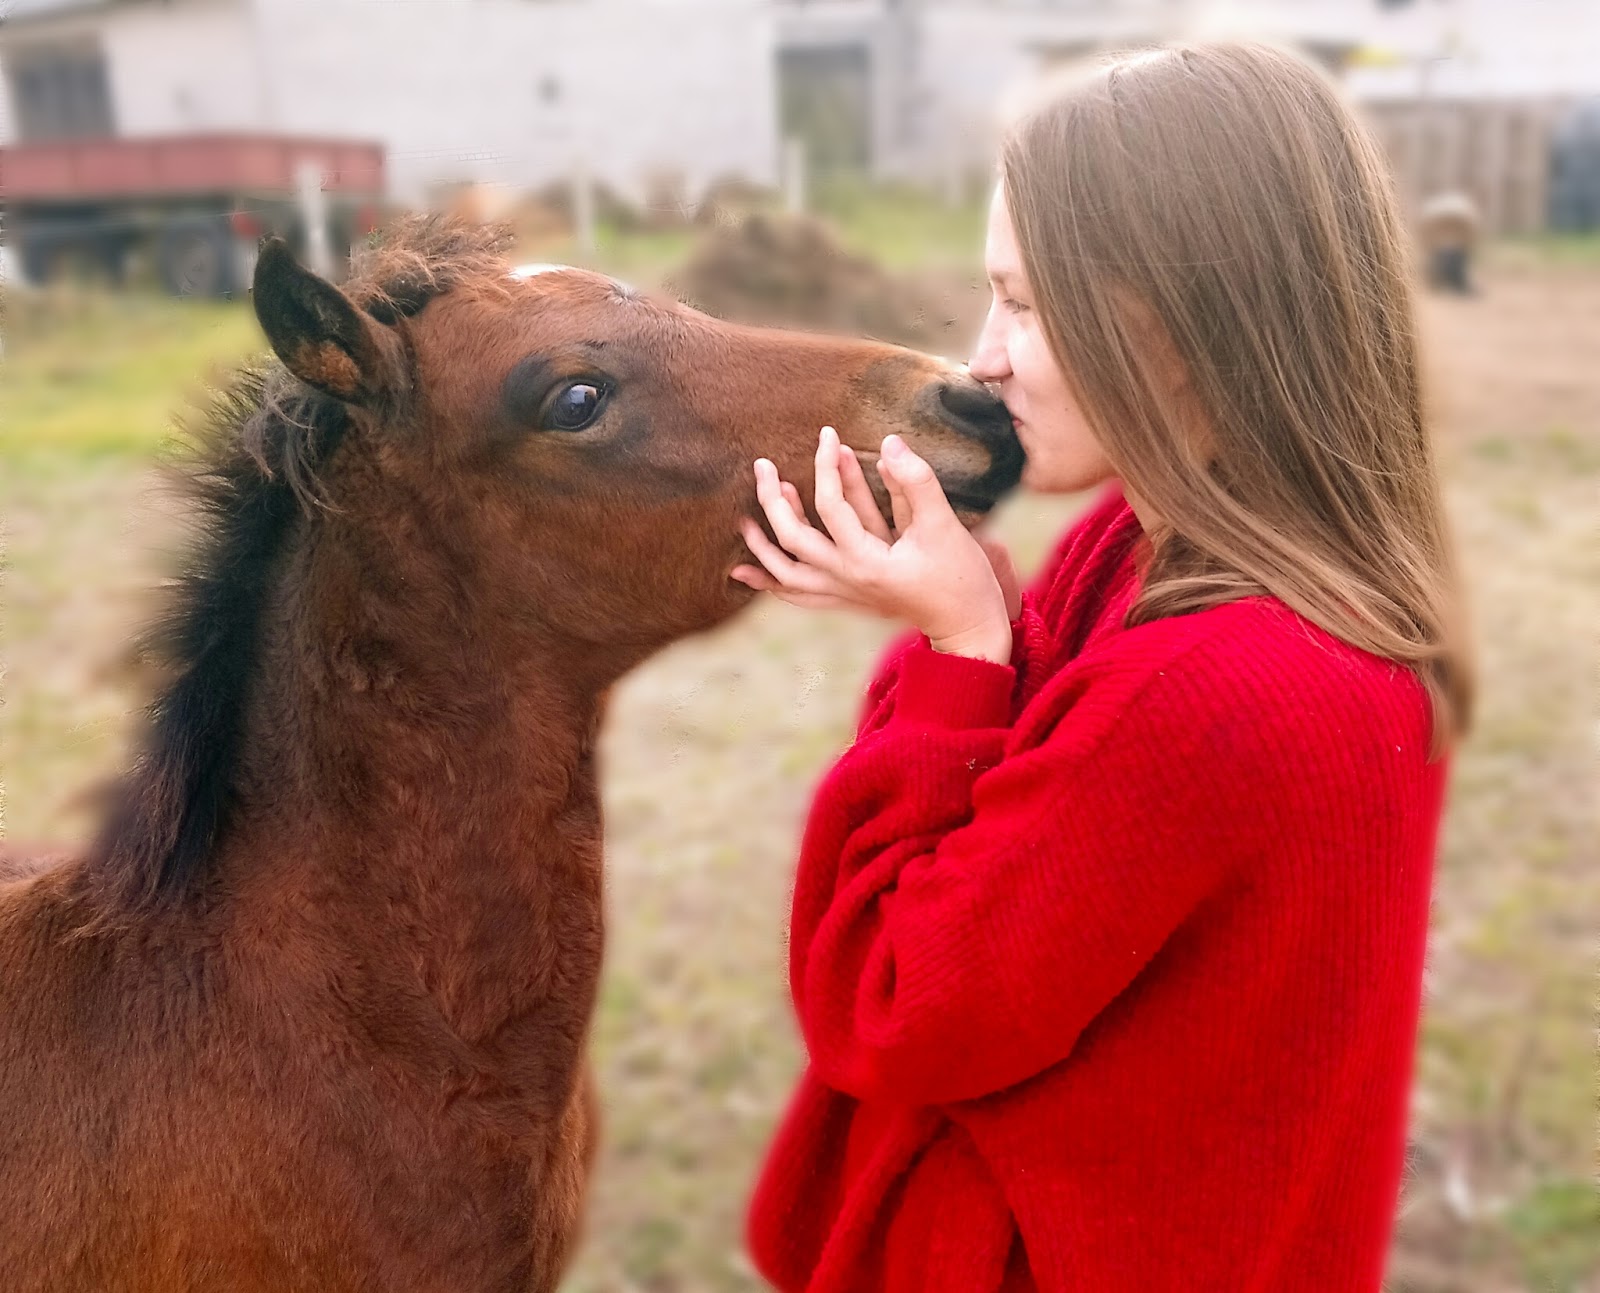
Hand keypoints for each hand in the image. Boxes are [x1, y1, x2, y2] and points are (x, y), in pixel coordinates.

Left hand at [730, 427, 1013, 662]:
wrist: (969, 626)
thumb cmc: (961, 577)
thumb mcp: (943, 525)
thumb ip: (916, 482)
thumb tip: (890, 442)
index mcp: (866, 562)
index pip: (830, 507)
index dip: (826, 466)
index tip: (829, 436)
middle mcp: (847, 581)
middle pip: (793, 540)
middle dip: (773, 501)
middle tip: (762, 466)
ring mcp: (845, 595)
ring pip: (788, 575)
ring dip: (763, 547)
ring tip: (743, 521)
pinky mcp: (850, 601)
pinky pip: (800, 596)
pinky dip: (773, 585)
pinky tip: (747, 575)